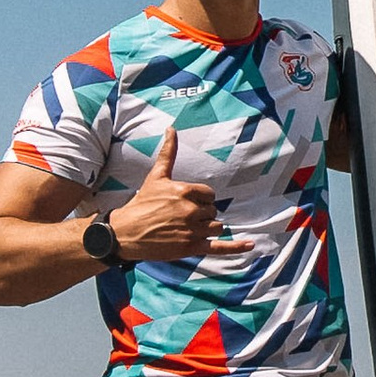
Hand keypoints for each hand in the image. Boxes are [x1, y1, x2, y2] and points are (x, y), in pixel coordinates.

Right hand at [102, 127, 224, 262]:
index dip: (201, 199)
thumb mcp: (156, 176)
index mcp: (184, 190)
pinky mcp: (190, 247)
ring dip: (207, 228)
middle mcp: (189, 210)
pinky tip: (250, 244)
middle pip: (213, 211)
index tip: (187, 203)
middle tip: (181, 218)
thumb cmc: (141, 203)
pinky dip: (236, 247)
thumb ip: (168, 153)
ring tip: (188, 229)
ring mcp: (191, 230)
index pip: (210, 194)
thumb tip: (172, 129)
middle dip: (202, 214)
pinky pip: (219, 247)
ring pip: (216, 227)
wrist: (125, 233)